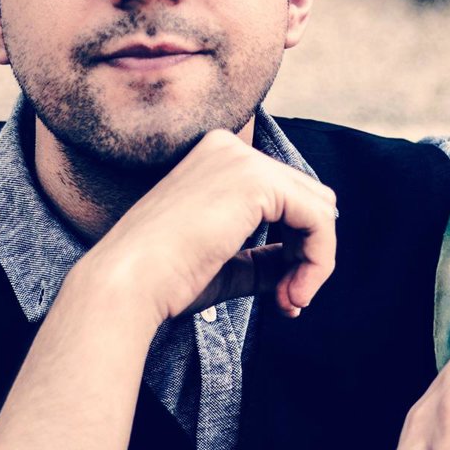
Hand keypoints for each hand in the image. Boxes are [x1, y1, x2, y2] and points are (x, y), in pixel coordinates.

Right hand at [81, 129, 337, 325]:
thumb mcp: (228, 265)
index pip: (285, 196)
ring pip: (320, 208)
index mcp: (216, 160)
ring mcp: (242, 159)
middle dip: (309, 255)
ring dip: (316, 261)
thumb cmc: (166, 280)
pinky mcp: (257, 180)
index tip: (283, 297)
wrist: (129, 284)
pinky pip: (319, 219)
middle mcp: (229, 147)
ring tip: (290, 300)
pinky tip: (294, 292)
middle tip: (289, 301)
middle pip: (309, 198)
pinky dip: (319, 259)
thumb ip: (266, 258)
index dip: (296, 249)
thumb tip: (302, 263)